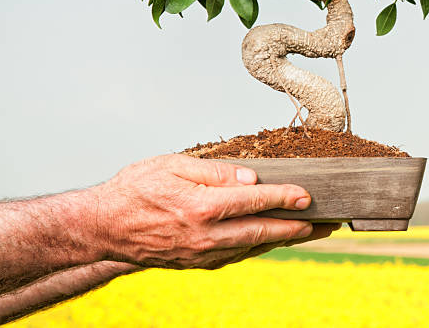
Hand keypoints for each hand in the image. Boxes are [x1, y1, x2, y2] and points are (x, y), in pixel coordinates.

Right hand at [94, 154, 324, 268]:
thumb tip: (252, 178)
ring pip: (253, 247)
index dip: (285, 197)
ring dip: (284, 240)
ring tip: (309, 233)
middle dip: (297, 227)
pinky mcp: (197, 263)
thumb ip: (216, 172)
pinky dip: (258, 247)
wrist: (104, 227)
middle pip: (262, 231)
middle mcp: (206, 235)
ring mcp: (202, 254)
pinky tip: (271, 240)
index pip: (254, 201)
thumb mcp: (173, 165)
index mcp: (202, 207)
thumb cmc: (136, 189)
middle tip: (324, 223)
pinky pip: (236, 256)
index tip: (308, 195)